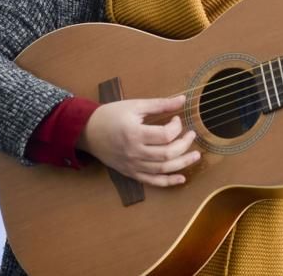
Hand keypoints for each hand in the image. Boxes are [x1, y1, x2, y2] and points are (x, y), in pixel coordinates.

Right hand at [77, 95, 199, 186]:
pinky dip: (168, 182)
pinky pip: (151, 181)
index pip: (165, 135)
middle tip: (192, 135)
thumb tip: (183, 99)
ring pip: (162, 169)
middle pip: (166, 154)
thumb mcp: (135, 105)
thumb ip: (160, 104)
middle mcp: (134, 152)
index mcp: (134, 133)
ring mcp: (132, 165)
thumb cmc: (111, 115)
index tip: (177, 119)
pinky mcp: (130, 173)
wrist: (87, 131)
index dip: (177, 127)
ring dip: (182, 163)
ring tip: (195, 155)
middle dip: (184, 145)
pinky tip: (181, 178)